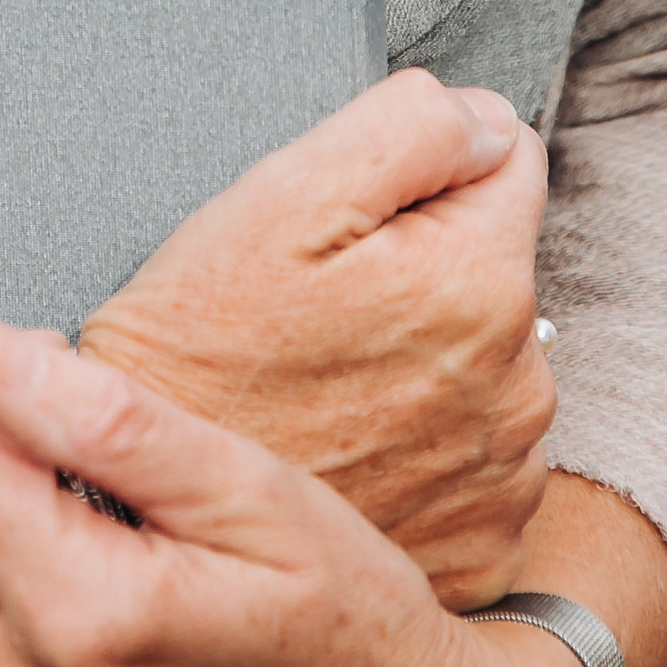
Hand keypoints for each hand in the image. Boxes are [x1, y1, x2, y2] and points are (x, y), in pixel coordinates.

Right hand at [79, 71, 553, 604]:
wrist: (147, 516)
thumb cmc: (195, 350)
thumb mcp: (278, 198)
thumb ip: (409, 126)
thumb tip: (488, 120)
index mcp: (481, 281)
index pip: (509, 160)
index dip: (423, 171)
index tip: (353, 221)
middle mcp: (519, 385)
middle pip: (495, 269)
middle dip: (427, 268)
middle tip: (319, 307)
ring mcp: (505, 477)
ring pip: (487, 366)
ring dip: (428, 361)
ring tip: (324, 383)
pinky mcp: (485, 546)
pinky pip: (475, 463)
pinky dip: (424, 452)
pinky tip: (347, 452)